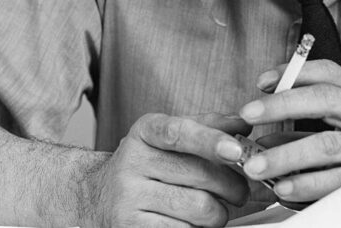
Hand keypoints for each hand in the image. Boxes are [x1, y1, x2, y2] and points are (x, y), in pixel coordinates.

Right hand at [80, 112, 250, 226]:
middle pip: (198, 175)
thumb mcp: (170, 136)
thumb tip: (244, 123)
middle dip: (232, 186)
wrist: (96, 197)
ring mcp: (127, 198)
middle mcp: (132, 161)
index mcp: (146, 130)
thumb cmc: (148, 163)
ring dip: (220, 213)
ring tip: (219, 210)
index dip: (211, 140)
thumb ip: (208, 126)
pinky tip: (196, 224)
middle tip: (241, 191)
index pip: (180, 132)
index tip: (236, 150)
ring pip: (197, 207)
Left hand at [238, 60, 340, 203]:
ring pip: (328, 146)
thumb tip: (266, 131)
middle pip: (326, 100)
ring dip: (287, 154)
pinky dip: (307, 184)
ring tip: (257, 164)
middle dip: (283, 104)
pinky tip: (283, 187)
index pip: (329, 73)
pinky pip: (337, 182)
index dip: (294, 73)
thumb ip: (312, 122)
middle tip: (248, 114)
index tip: (262, 82)